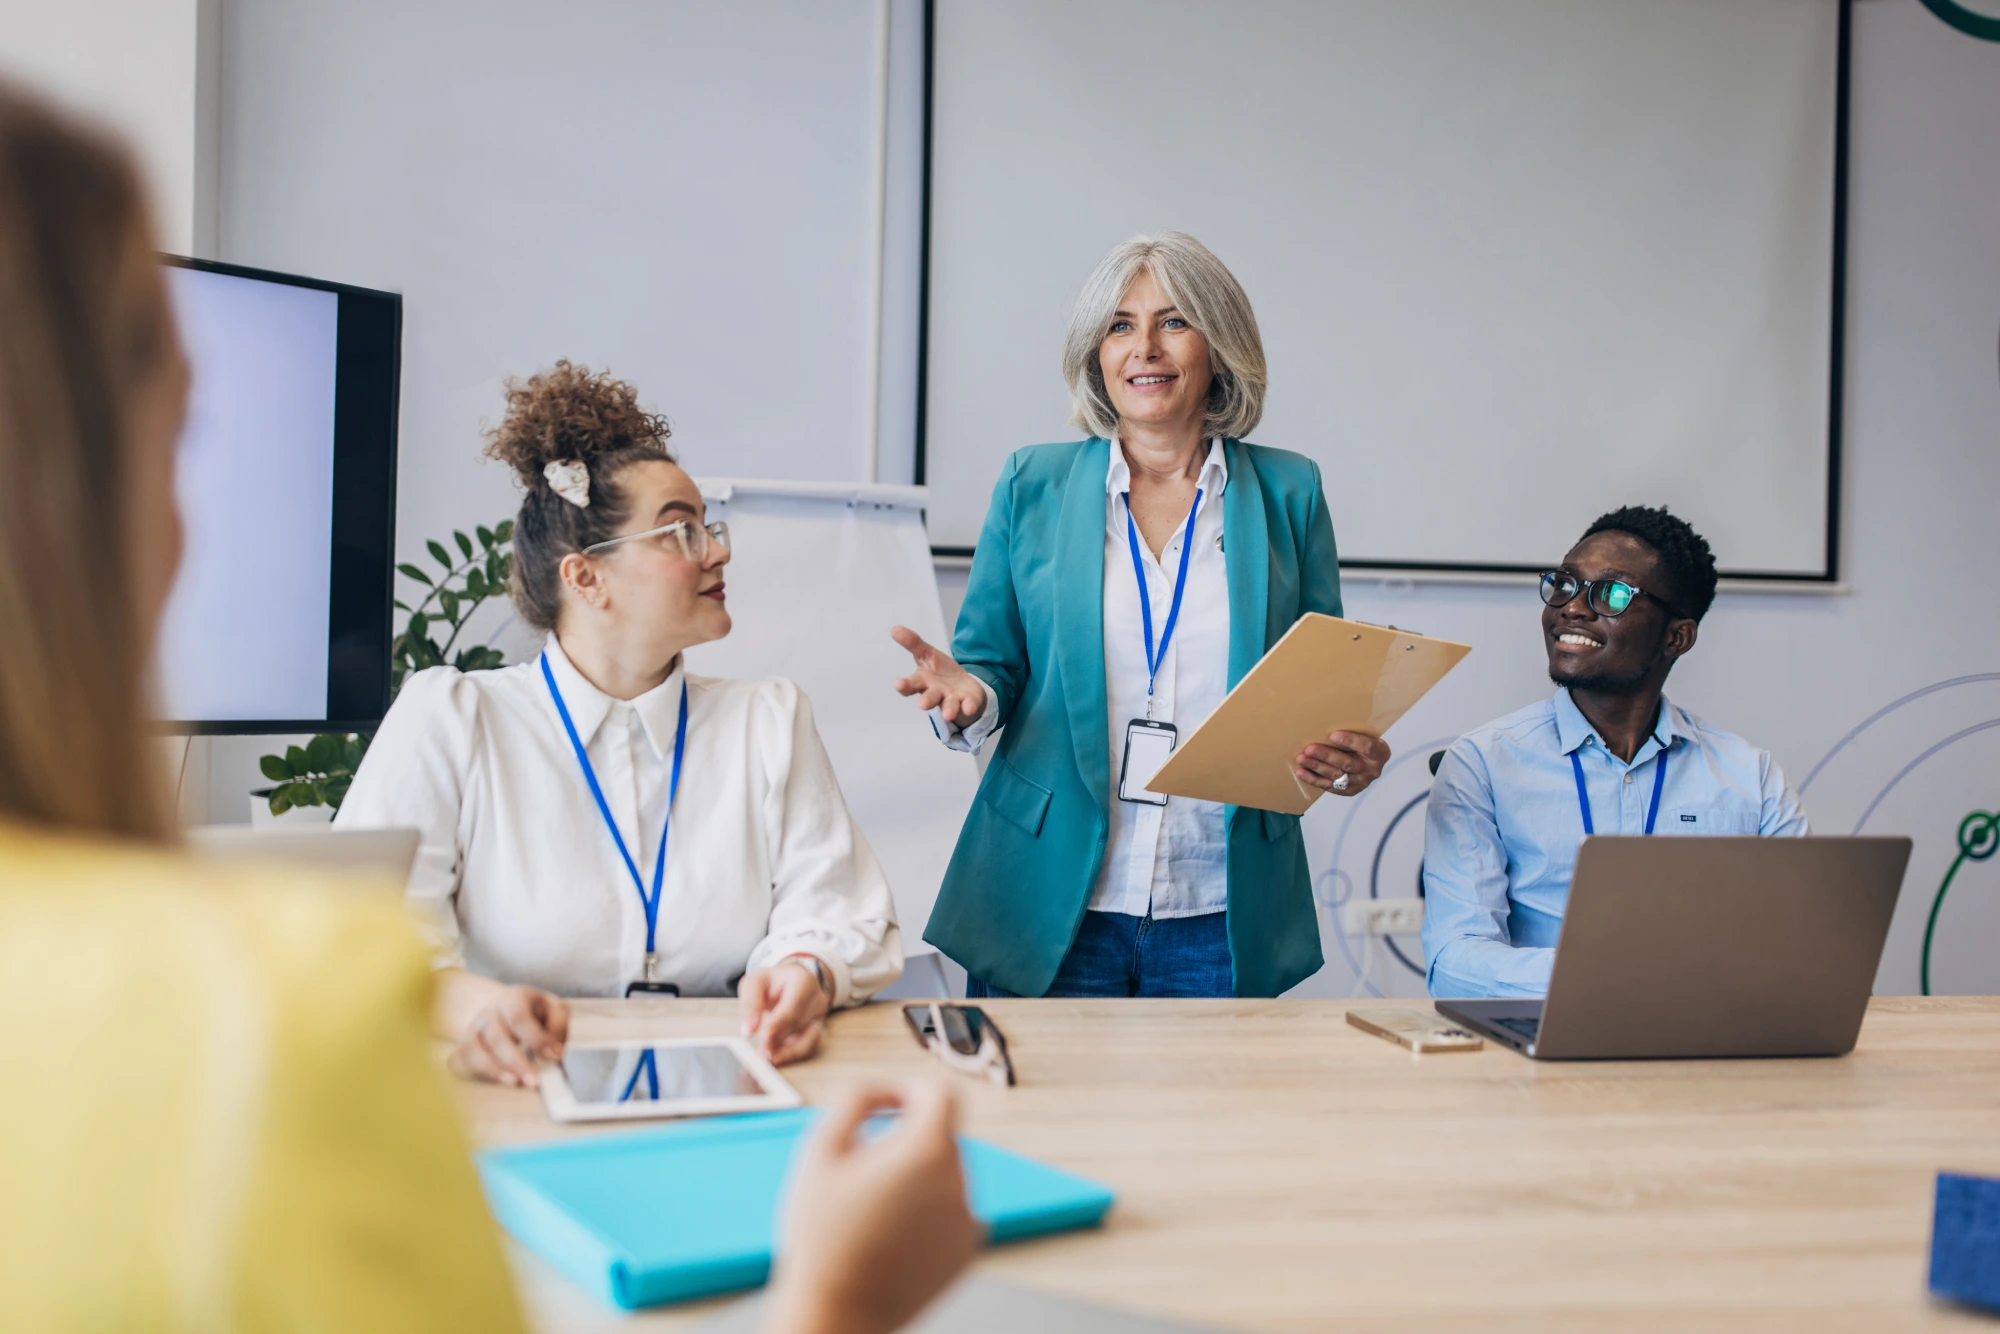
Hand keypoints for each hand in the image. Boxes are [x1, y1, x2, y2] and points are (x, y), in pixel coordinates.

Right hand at [447, 983, 568, 1087]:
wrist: (506, 1010)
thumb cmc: (536, 1014)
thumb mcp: (554, 1010)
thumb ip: (558, 1026)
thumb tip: (553, 1052)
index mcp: (514, 997)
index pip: (518, 1017)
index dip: (536, 1039)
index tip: (554, 1056)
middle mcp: (490, 1011)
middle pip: (496, 1036)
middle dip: (516, 1061)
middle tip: (533, 1080)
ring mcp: (474, 1027)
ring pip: (474, 1048)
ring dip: (494, 1069)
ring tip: (514, 1083)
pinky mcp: (464, 1044)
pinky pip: (460, 1059)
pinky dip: (477, 1071)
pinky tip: (498, 1080)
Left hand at [739, 960, 832, 1065]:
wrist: (789, 981)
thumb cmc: (772, 981)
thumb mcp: (755, 982)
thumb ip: (750, 1004)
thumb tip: (748, 1030)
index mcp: (804, 981)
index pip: (793, 1006)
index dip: (779, 1024)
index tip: (764, 1037)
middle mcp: (817, 999)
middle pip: (798, 1024)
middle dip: (778, 1040)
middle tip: (758, 1054)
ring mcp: (819, 1016)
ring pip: (806, 1040)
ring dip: (785, 1052)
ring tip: (765, 1059)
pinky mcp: (817, 1031)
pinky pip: (806, 1047)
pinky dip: (790, 1055)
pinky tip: (774, 1058)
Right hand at [765, 1082, 978, 1333]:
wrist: (836, 1311)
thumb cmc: (822, 1237)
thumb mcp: (822, 1149)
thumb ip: (856, 1097)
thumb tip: (883, 1089)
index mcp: (927, 1151)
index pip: (941, 1093)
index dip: (912, 1090)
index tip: (889, 1104)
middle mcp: (958, 1181)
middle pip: (941, 1135)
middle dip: (906, 1138)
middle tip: (862, 1166)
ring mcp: (966, 1219)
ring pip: (946, 1173)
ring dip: (917, 1175)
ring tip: (872, 1207)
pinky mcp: (966, 1251)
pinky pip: (952, 1211)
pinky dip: (928, 1211)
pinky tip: (891, 1232)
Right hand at [890, 626, 984, 725]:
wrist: (962, 686)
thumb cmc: (939, 672)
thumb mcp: (926, 654)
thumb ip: (913, 643)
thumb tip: (894, 628)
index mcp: (923, 682)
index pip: (910, 685)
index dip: (904, 685)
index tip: (898, 683)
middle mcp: (936, 693)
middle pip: (930, 698)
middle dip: (926, 701)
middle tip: (922, 705)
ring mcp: (952, 699)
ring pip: (949, 705)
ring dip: (948, 709)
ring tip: (948, 714)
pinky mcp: (968, 702)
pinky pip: (968, 705)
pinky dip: (969, 706)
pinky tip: (969, 708)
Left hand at [1293, 730, 1390, 797]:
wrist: (1369, 762)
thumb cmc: (1362, 742)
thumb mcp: (1365, 735)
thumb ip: (1353, 730)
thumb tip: (1325, 719)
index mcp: (1380, 753)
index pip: (1366, 747)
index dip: (1350, 741)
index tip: (1332, 735)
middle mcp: (1372, 770)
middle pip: (1348, 763)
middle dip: (1326, 756)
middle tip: (1309, 749)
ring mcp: (1360, 783)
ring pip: (1337, 776)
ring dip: (1317, 767)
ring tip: (1301, 759)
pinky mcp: (1349, 791)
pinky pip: (1329, 787)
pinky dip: (1314, 779)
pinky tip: (1301, 772)